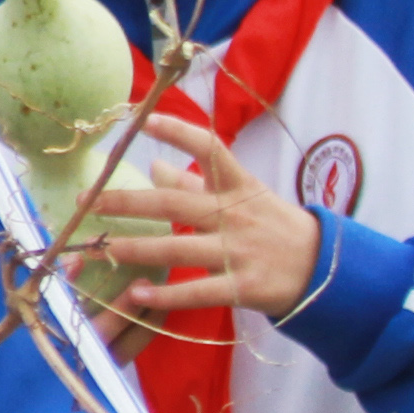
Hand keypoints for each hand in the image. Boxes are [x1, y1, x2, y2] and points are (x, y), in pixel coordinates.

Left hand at [84, 111, 327, 321]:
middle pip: (174, 203)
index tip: (141, 120)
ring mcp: (240, 251)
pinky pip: (198, 291)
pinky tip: (134, 293)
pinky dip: (165, 293)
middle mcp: (236, 214)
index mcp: (239, 186)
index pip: (210, 149)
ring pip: (179, 248)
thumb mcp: (245, 197)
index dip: (177, 131)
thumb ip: (199, 183)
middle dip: (126, 201)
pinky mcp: (245, 286)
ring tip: (98, 248)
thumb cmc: (275, 227)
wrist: (327, 268)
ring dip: (135, 248)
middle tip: (86, 201)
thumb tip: (155, 166)